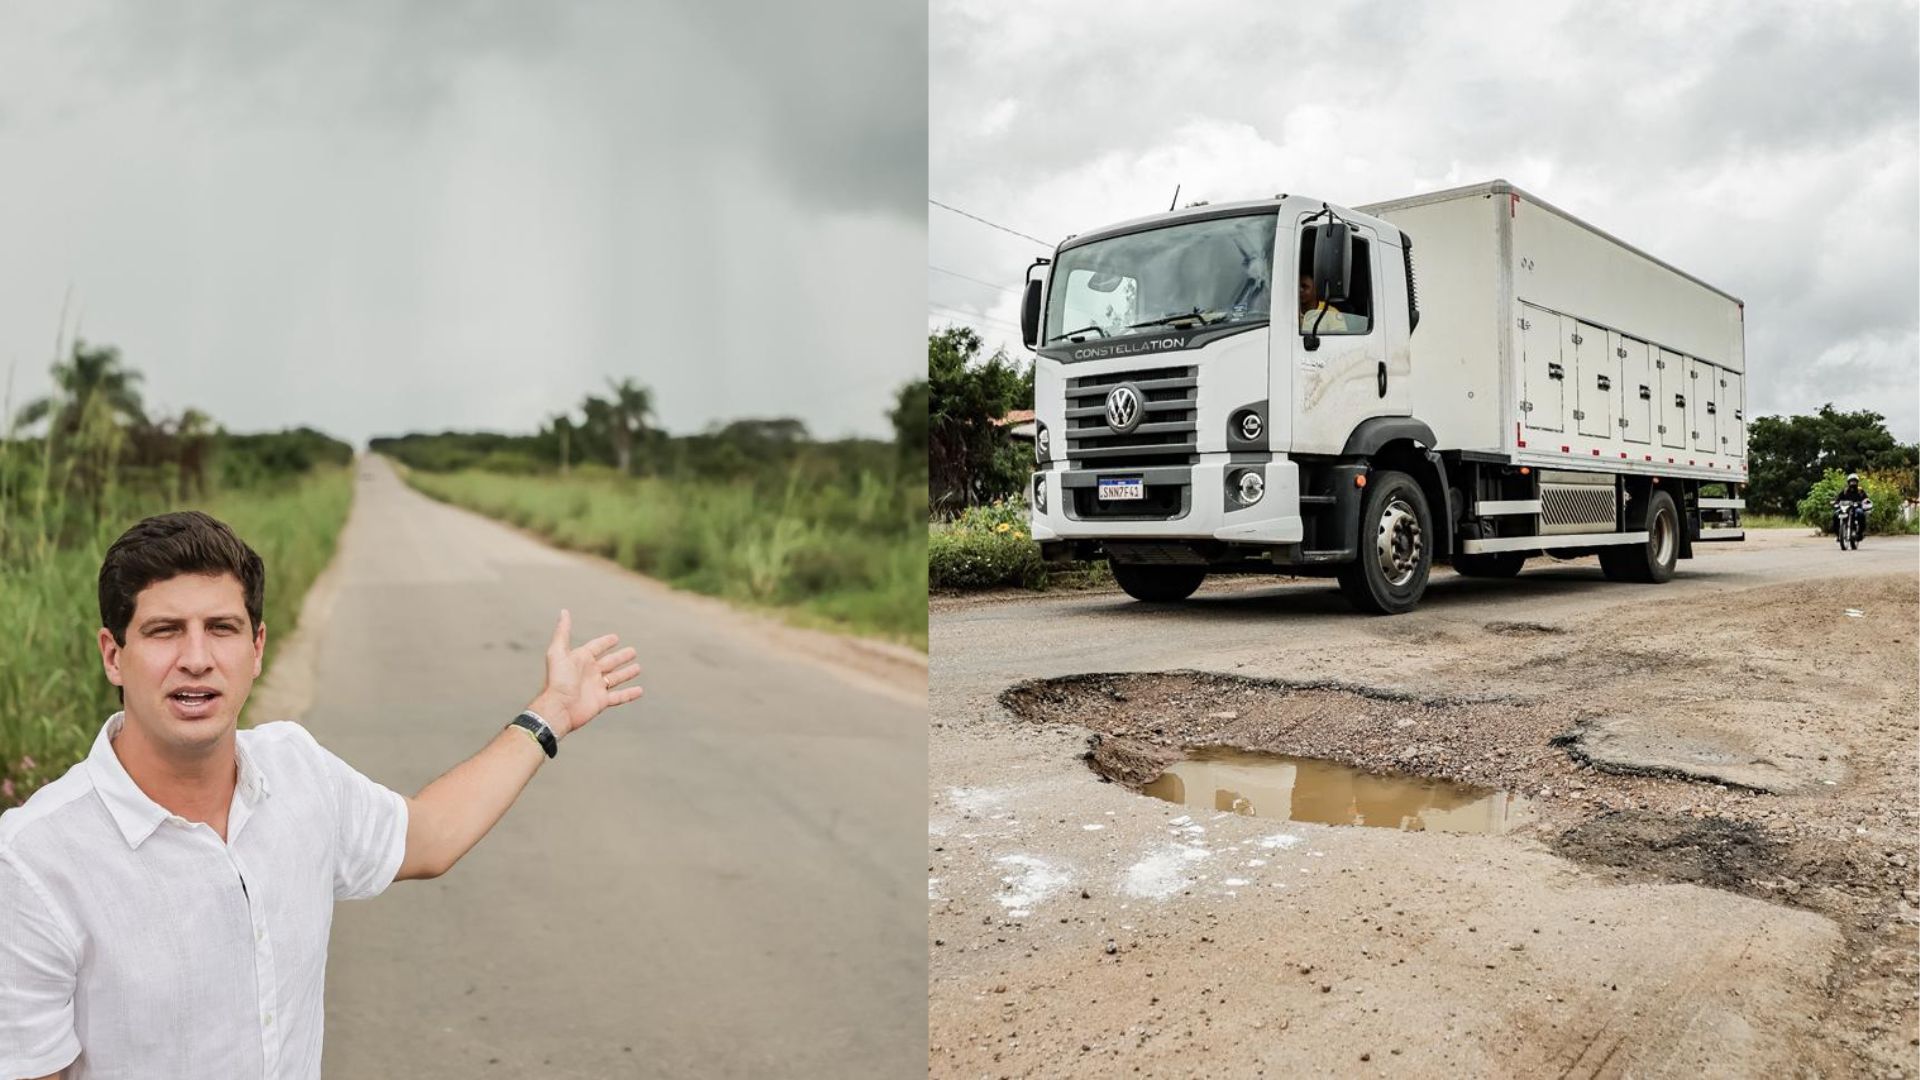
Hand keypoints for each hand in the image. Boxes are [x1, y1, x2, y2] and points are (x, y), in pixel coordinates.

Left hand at [531, 609, 643, 737]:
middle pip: (609, 662)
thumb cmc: (557, 680)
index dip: (605, 642)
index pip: (596, 647)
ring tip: (638, 667)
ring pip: (615, 678)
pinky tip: (640, 690)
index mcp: (581, 660)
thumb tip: (564, 611)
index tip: (615, 637)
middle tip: (633, 651)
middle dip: (621, 657)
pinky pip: (619, 696)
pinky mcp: (601, 702)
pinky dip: (630, 694)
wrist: (558, 708)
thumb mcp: (558, 652)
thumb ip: (563, 632)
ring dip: (627, 673)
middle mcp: (589, 673)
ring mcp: (596, 687)